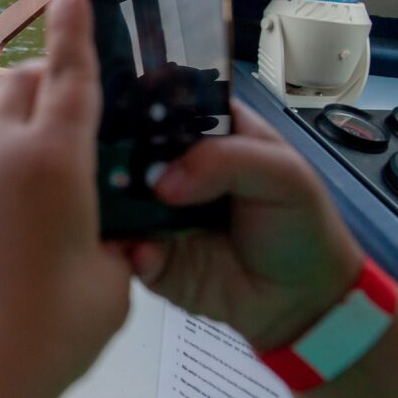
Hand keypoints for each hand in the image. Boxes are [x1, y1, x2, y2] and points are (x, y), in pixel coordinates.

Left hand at [0, 0, 130, 397]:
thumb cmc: (47, 332)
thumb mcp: (111, 286)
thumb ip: (117, 246)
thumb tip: (114, 238)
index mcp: (54, 161)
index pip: (69, 75)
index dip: (76, 28)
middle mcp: (4, 157)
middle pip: (21, 84)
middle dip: (48, 73)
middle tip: (82, 98)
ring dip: (29, 123)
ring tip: (66, 165)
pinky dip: (13, 165)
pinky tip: (36, 214)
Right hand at [129, 100, 364, 350]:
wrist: (302, 299)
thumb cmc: (298, 223)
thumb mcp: (281, 174)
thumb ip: (225, 161)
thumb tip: (162, 183)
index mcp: (204, 130)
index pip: (161, 102)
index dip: (134, 98)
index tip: (105, 103)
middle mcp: (169, 164)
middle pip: (123, 147)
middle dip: (105, 152)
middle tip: (96, 161)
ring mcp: (152, 209)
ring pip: (113, 197)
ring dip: (106, 202)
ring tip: (106, 208)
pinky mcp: (146, 251)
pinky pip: (122, 246)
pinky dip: (122, 248)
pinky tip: (136, 252)